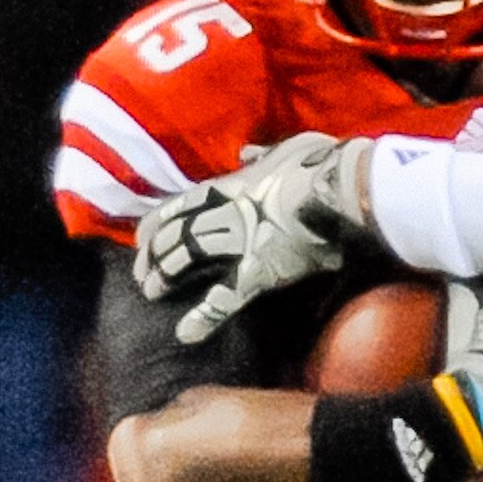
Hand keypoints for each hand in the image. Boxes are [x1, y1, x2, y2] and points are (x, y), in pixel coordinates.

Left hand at [135, 135, 373, 343]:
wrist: (342, 186)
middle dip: (156, 253)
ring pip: (189, 258)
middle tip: (141, 271)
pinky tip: (186, 334)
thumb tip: (247, 154)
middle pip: (179, 233)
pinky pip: (227, 297)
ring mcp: (241, 243)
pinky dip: (205, 317)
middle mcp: (229, 213)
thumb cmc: (322, 163)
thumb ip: (263, 154)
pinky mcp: (260, 271)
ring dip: (166, 275)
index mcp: (235, 186)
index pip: (185, 204)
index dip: (161, 221)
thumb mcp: (289, 147)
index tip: (144, 236)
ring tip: (151, 292)